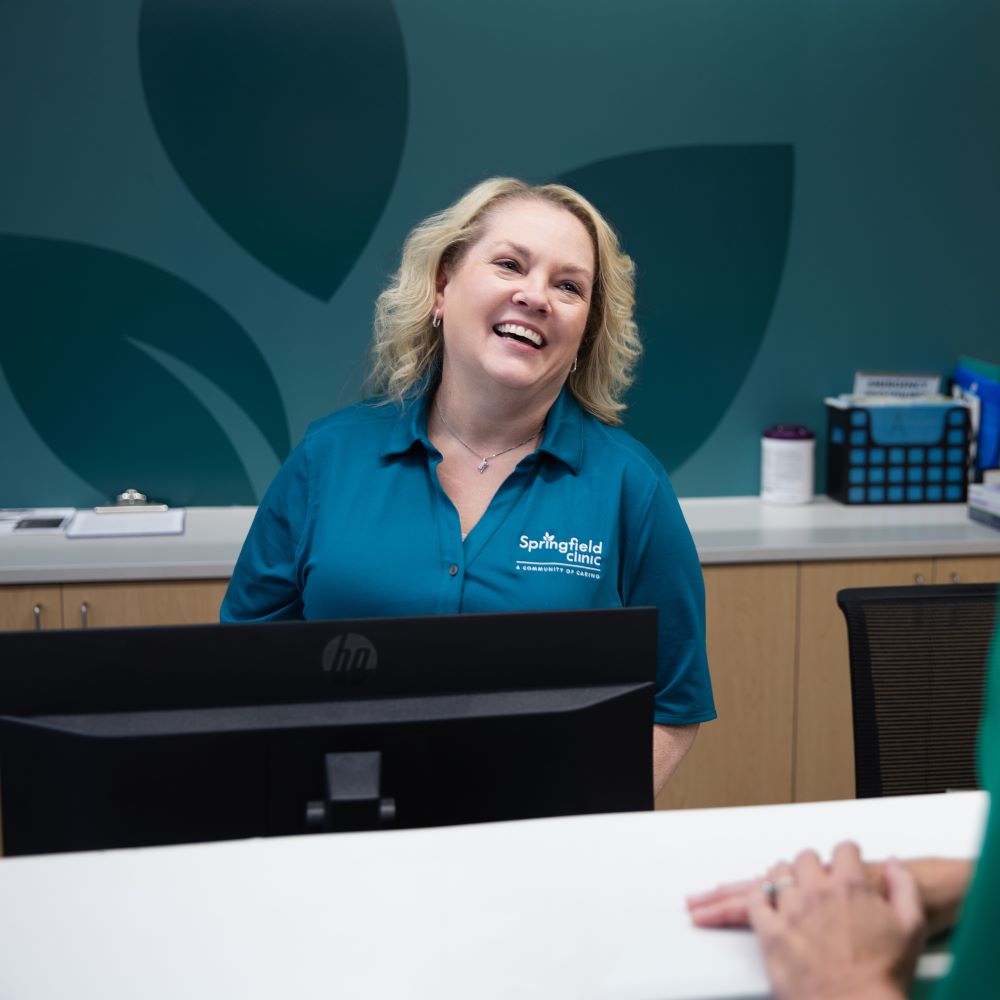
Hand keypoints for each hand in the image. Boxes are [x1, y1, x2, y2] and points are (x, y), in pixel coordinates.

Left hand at [748, 843, 925, 999]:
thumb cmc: (885, 975)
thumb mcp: (911, 928)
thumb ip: (904, 887)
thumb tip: (895, 864)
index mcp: (850, 886)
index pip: (843, 851)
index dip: (847, 856)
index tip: (846, 861)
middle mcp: (817, 891)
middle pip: (806, 858)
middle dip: (813, 866)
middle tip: (817, 879)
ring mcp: (790, 910)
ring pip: (778, 873)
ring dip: (786, 877)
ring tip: (791, 888)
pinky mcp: (770, 931)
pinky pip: (755, 899)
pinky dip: (759, 895)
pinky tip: (766, 899)